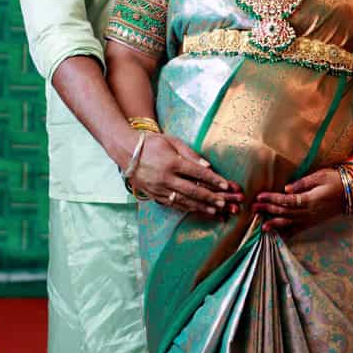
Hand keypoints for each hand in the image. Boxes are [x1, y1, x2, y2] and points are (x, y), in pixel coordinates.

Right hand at [128, 133, 242, 217]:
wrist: (126, 151)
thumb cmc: (151, 143)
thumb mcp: (172, 141)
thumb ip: (191, 154)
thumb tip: (208, 166)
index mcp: (172, 162)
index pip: (198, 173)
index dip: (214, 180)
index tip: (226, 185)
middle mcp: (165, 178)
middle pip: (193, 190)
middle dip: (211, 197)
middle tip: (224, 203)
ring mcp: (159, 188)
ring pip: (184, 201)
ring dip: (201, 206)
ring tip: (215, 211)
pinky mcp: (154, 195)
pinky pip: (173, 204)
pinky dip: (187, 208)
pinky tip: (197, 210)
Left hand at [253, 168, 344, 233]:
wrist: (352, 194)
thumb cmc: (336, 180)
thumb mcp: (321, 176)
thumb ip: (303, 183)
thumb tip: (286, 188)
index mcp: (310, 199)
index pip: (286, 200)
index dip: (271, 198)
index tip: (259, 196)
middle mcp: (309, 212)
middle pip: (284, 212)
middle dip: (267, 210)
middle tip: (253, 208)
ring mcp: (311, 219)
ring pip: (289, 223)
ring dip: (274, 224)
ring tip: (261, 225)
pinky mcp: (313, 223)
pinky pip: (297, 230)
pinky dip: (286, 233)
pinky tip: (277, 235)